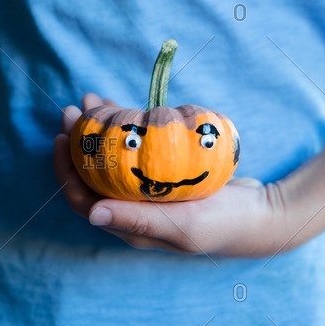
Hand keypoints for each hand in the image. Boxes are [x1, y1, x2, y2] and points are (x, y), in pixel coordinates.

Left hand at [54, 94, 294, 256]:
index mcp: (129, 226)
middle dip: (79, 142)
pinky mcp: (163, 178)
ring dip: (100, 131)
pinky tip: (125, 109)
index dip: (66, 170)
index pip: (83, 199)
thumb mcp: (182, 223)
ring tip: (95, 99)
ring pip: (112, 160)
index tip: (63, 136)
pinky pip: (136, 152)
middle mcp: (132, 210)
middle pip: (93, 175)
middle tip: (74, 108)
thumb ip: (138, 220)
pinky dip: (128, 131)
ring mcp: (147, 193)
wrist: (261, 215)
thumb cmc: (223, 223)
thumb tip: (91, 214)